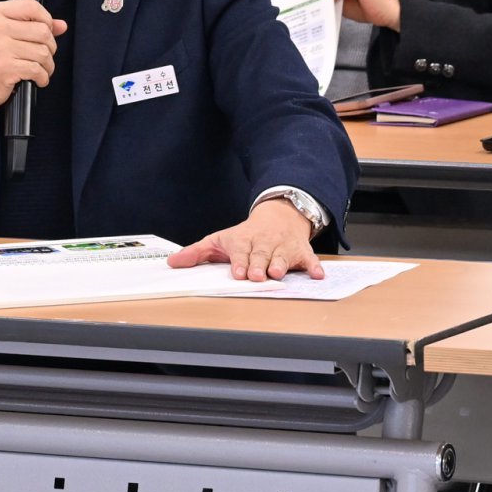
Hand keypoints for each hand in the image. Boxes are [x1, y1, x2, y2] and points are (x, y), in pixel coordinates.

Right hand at [0, 0, 68, 145]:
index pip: (32, 6)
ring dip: (47, 65)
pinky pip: (38, 69)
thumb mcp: (5, 35)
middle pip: (42, 31)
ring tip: (38, 69)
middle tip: (41, 56)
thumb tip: (61, 25)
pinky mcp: (5, 67)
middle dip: (49, 47)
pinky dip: (42, 77)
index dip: (46, 19)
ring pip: (43, 52)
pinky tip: (35, 79)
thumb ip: (33, 26)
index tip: (45, 32)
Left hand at [167, 198, 323, 281]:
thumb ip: (197, 253)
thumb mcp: (219, 240)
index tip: (238, 272)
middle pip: (261, 254)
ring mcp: (283, 247)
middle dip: (258, 264)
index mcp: (243, 241)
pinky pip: (310, 259)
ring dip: (280, 264)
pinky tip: (318, 275)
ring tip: (277, 273)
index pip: (240, 251)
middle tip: (256, 275)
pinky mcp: (301, 252)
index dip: (239, 261)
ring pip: (282, 256)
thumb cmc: (245, 235)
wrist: (278, 216)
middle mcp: (264, 243)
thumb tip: (173, 263)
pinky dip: (314, 266)